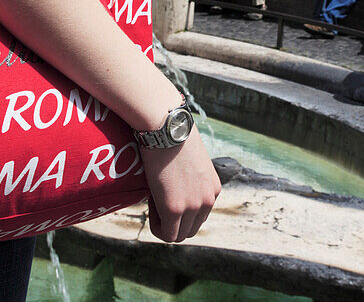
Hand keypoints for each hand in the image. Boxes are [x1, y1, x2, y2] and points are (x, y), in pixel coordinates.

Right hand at [140, 127, 221, 242]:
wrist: (166, 127)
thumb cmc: (174, 136)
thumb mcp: (190, 160)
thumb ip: (189, 178)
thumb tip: (175, 184)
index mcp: (213, 189)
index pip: (199, 215)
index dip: (181, 210)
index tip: (167, 193)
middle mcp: (208, 200)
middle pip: (192, 229)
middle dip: (174, 221)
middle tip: (158, 200)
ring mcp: (193, 206)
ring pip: (179, 235)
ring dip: (164, 225)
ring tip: (154, 201)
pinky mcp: (174, 209)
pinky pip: (167, 235)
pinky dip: (157, 227)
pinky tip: (150, 205)